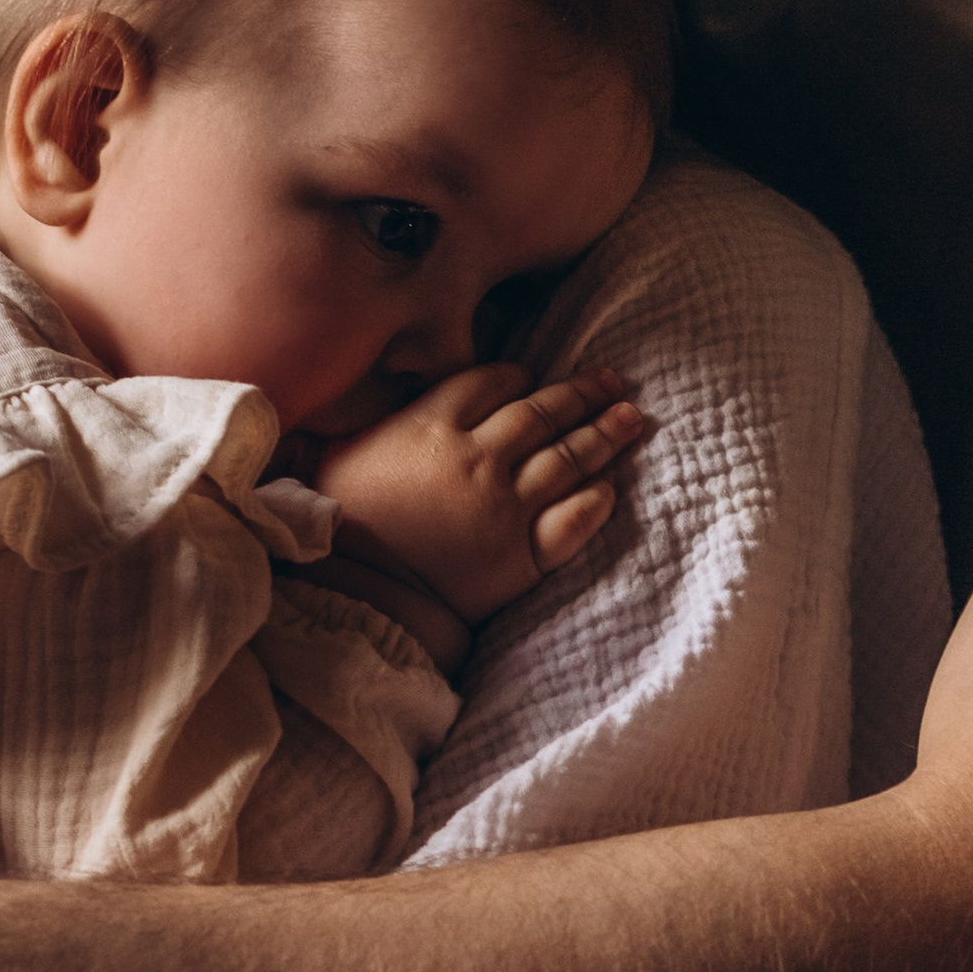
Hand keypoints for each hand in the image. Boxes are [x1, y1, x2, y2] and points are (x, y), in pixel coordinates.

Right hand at [310, 365, 645, 625]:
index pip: (496, 381)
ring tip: (632, 418)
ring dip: (605, 435)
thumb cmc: (341, 521)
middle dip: (583, 394)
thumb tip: (388, 390)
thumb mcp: (342, 448)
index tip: (533, 381)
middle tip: (613, 384)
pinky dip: (595, 501)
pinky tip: (608, 488)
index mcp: (434, 423)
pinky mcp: (522, 553)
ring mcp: (505, 505)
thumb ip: (379, 417)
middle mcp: (478, 456)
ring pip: (569, 458)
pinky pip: (573, 519)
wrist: (358, 593)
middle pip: (544, 413)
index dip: (521, 378)